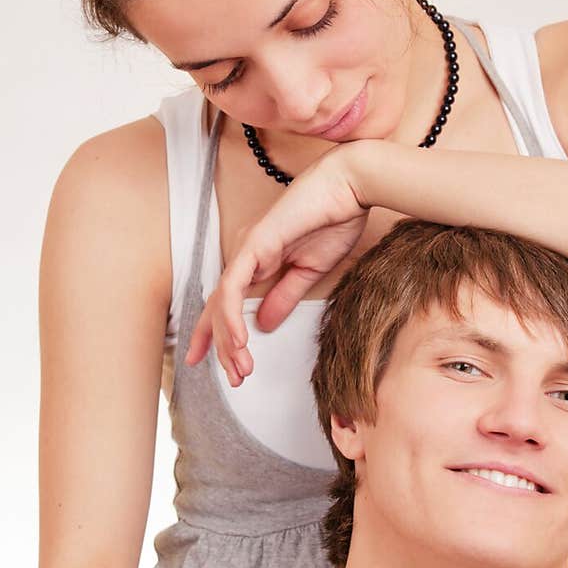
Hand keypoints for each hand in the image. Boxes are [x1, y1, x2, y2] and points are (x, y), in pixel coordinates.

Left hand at [185, 141, 370, 385]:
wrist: (351, 188)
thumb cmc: (334, 220)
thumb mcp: (309, 272)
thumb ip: (284, 296)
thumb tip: (264, 324)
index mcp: (257, 261)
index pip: (227, 303)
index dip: (216, 335)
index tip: (217, 365)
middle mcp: (245, 256)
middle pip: (218, 308)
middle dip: (222, 347)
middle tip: (235, 378)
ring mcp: (247, 249)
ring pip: (222, 302)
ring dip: (228, 339)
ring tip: (240, 368)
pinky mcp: (255, 244)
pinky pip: (233, 286)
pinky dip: (231, 315)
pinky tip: (239, 340)